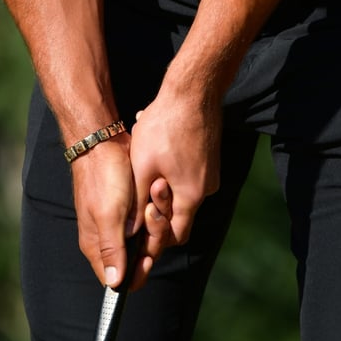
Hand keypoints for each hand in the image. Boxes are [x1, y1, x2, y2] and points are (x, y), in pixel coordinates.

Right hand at [71, 137, 144, 289]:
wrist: (102, 143)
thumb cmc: (103, 178)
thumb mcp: (108, 215)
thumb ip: (112, 250)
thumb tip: (115, 284)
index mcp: (96, 246)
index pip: (117, 279)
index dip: (137, 273)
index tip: (148, 256)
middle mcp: (105, 239)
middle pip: (136, 259)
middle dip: (151, 241)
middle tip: (151, 215)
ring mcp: (117, 224)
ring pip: (146, 239)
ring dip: (155, 222)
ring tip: (153, 198)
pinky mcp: (127, 210)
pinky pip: (147, 222)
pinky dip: (155, 211)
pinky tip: (155, 195)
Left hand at [129, 89, 222, 260]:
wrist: (193, 92)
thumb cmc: (164, 127)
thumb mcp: (141, 167)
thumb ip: (138, 201)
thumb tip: (130, 230)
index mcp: (191, 195)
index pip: (175, 235)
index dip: (156, 243)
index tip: (139, 248)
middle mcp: (206, 189)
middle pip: (180, 217)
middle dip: (157, 217)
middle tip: (135, 212)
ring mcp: (210, 174)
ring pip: (182, 196)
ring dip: (161, 193)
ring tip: (142, 176)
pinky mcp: (208, 160)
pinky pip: (187, 179)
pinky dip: (169, 178)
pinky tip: (153, 159)